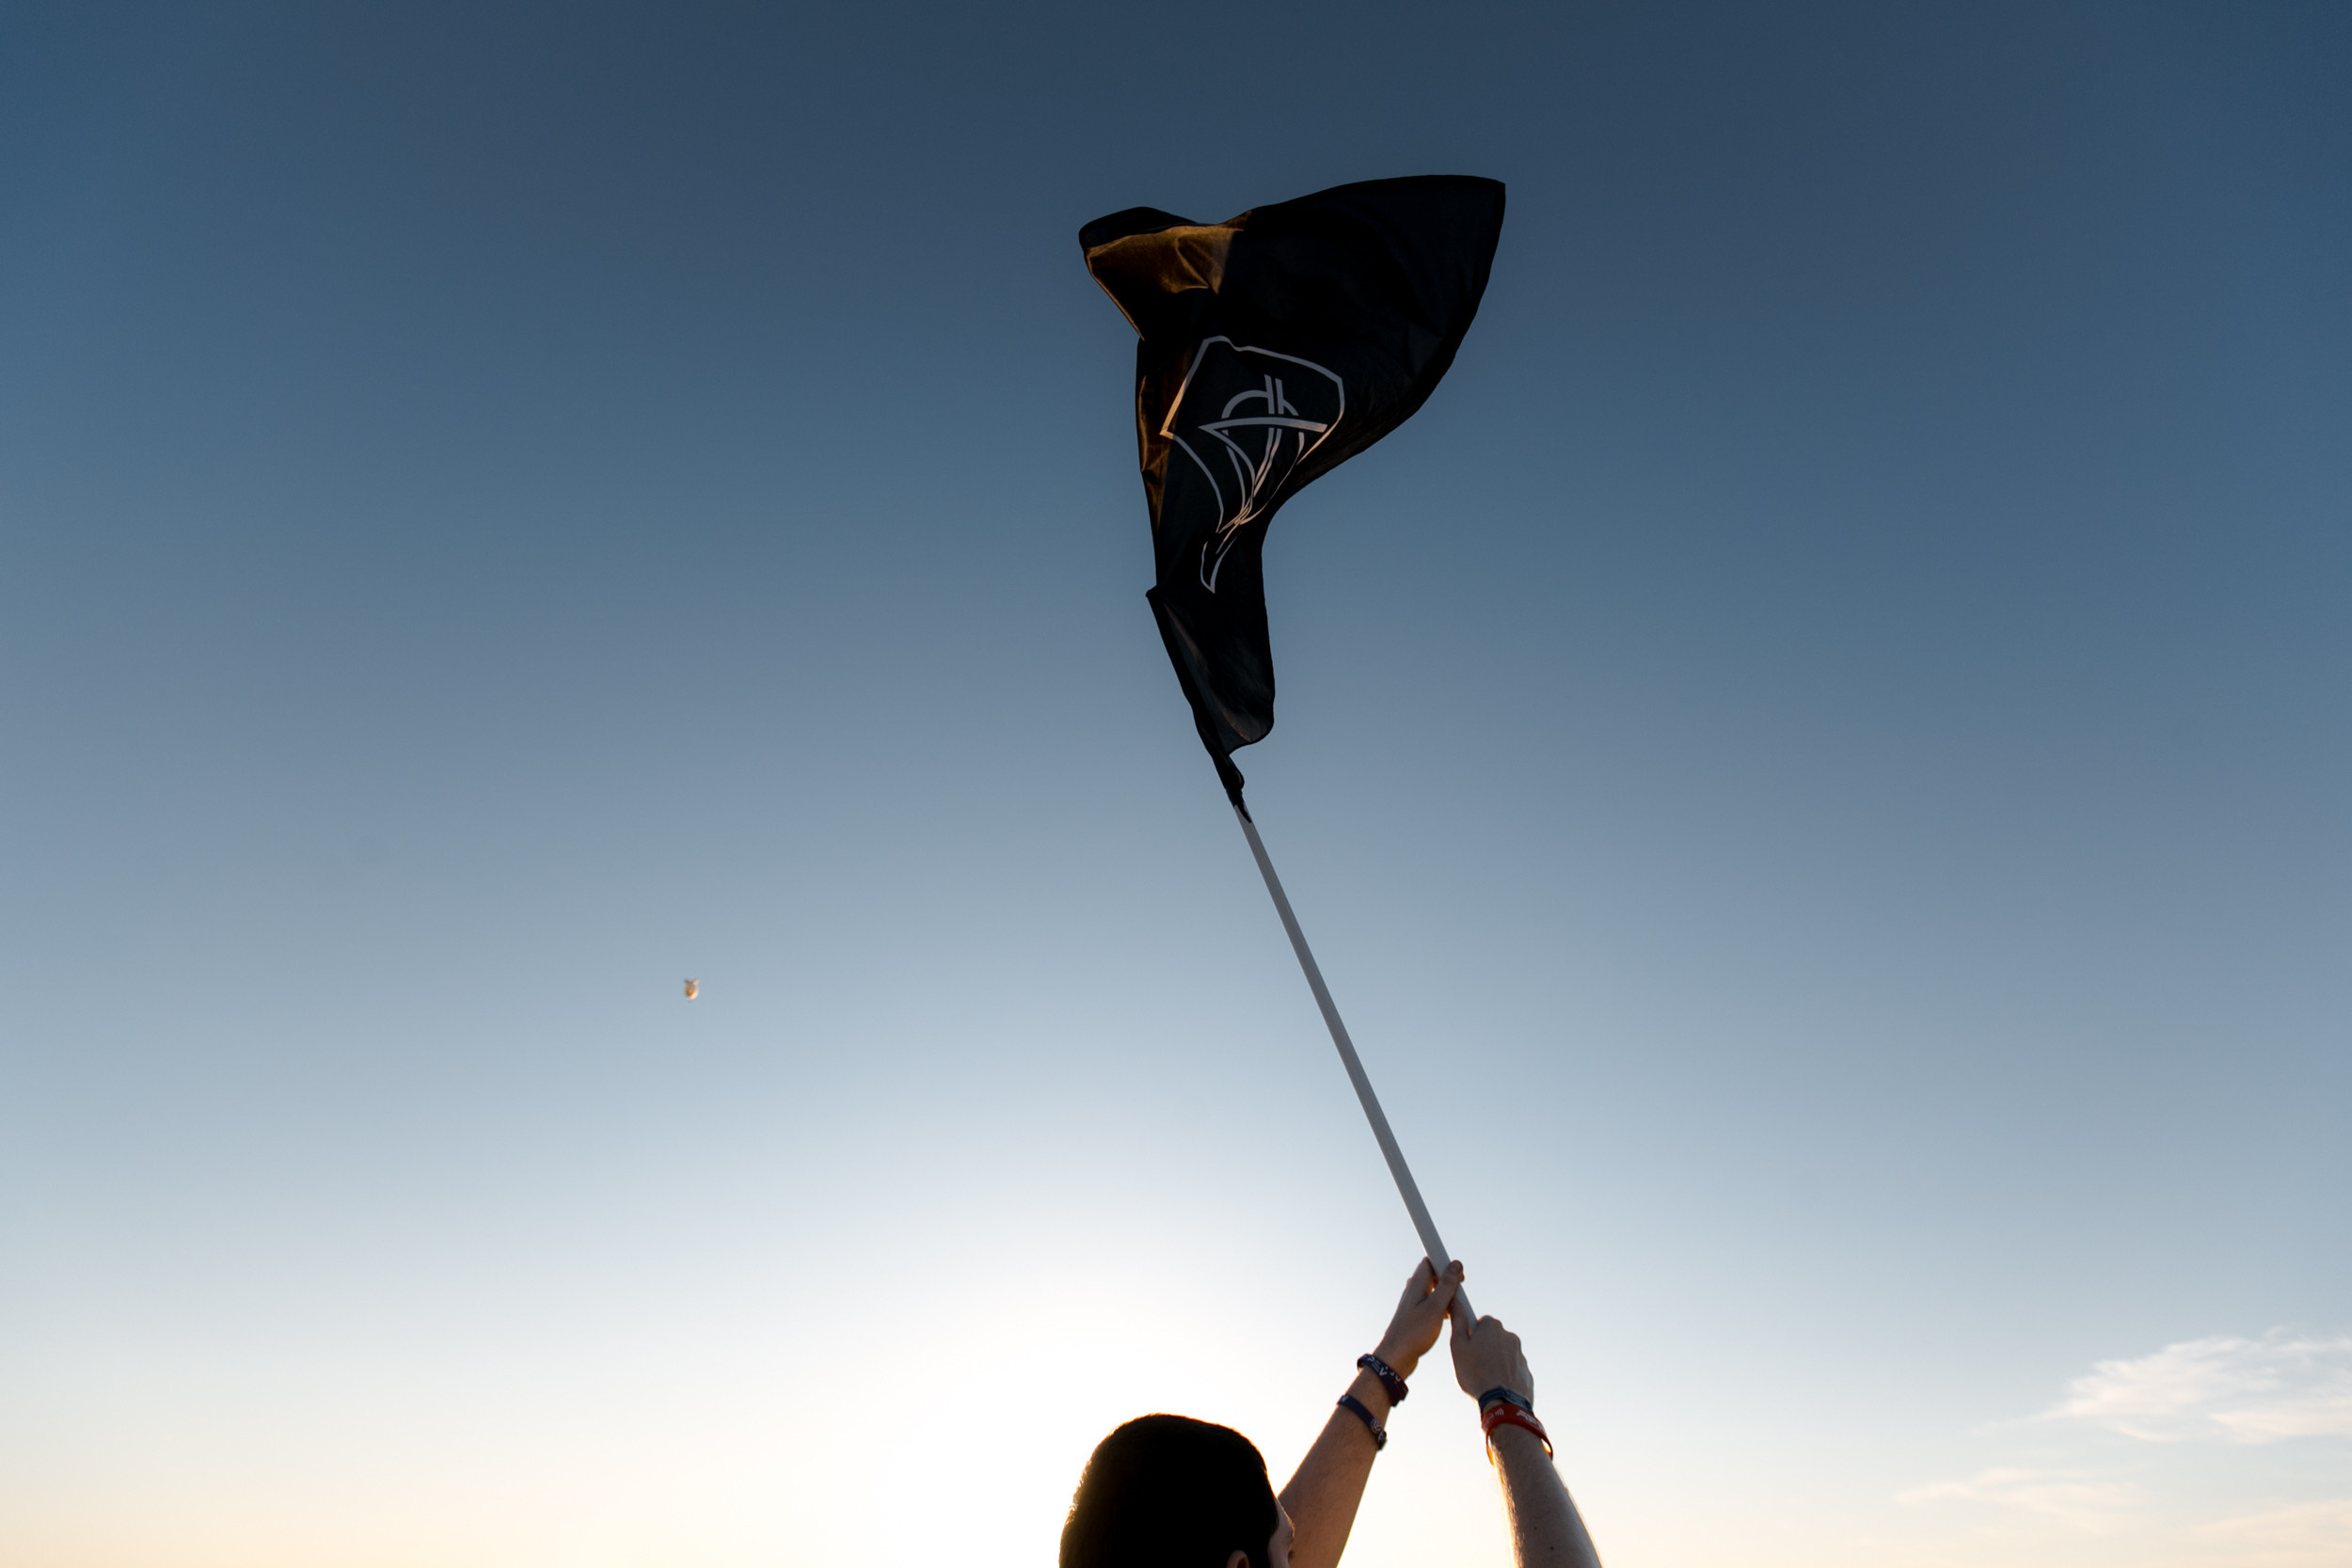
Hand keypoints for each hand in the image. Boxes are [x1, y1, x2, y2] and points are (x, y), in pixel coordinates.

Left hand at [1371, 1258, 1463, 1379]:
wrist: (1397, 1356)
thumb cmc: (1414, 1332)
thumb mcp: (1435, 1307)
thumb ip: (1446, 1285)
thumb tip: (1456, 1264)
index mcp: (1417, 1284)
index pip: (1430, 1261)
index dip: (1445, 1263)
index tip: (1459, 1273)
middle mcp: (1413, 1290)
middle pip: (1433, 1275)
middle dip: (1449, 1280)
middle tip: (1460, 1292)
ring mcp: (1414, 1302)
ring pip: (1434, 1291)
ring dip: (1446, 1295)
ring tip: (1457, 1306)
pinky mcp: (1415, 1315)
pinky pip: (1431, 1303)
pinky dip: (1442, 1306)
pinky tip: (1449, 1317)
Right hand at [1449, 1304, 1534, 1407]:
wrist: (1502, 1403)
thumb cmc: (1475, 1373)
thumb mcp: (1458, 1346)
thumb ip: (1457, 1321)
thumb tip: (1455, 1301)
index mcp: (1492, 1327)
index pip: (1481, 1323)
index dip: (1472, 1335)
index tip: (1468, 1348)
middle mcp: (1510, 1336)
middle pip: (1493, 1338)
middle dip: (1485, 1348)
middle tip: (1473, 1365)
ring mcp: (1520, 1355)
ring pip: (1504, 1355)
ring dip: (1495, 1363)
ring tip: (1484, 1380)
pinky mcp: (1526, 1373)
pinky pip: (1512, 1370)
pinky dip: (1505, 1376)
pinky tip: (1496, 1388)